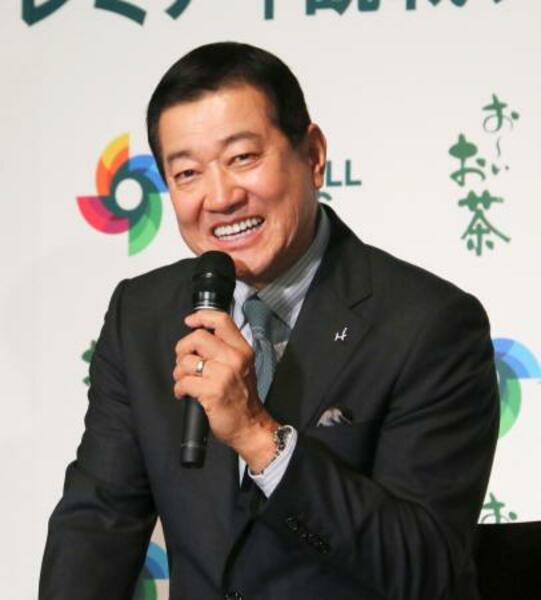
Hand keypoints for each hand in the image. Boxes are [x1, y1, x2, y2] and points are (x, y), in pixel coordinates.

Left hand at [173, 310, 278, 471]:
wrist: (250, 425)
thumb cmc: (243, 398)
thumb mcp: (242, 366)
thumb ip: (226, 349)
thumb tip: (199, 338)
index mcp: (242, 350)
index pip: (222, 321)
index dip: (201, 317)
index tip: (190, 321)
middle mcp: (234, 359)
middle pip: (198, 338)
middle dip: (183, 349)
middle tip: (185, 360)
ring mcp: (223, 375)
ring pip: (186, 361)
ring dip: (179, 372)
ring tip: (186, 380)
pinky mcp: (212, 392)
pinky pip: (184, 382)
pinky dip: (179, 388)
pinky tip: (185, 393)